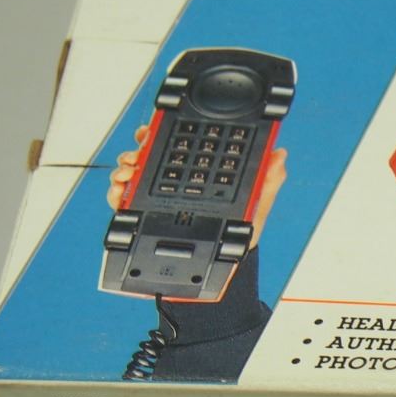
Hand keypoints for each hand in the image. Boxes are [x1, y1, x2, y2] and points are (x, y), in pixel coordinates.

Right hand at [106, 121, 287, 244]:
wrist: (225, 267)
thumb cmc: (239, 236)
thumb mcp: (256, 206)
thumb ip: (267, 181)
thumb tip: (279, 155)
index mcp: (197, 177)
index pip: (175, 149)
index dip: (160, 134)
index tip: (151, 129)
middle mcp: (174, 186)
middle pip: (147, 158)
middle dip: (136, 150)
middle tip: (135, 154)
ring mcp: (157, 202)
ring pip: (132, 176)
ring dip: (123, 169)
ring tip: (126, 173)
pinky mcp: (145, 219)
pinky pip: (124, 203)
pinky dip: (116, 194)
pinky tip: (119, 192)